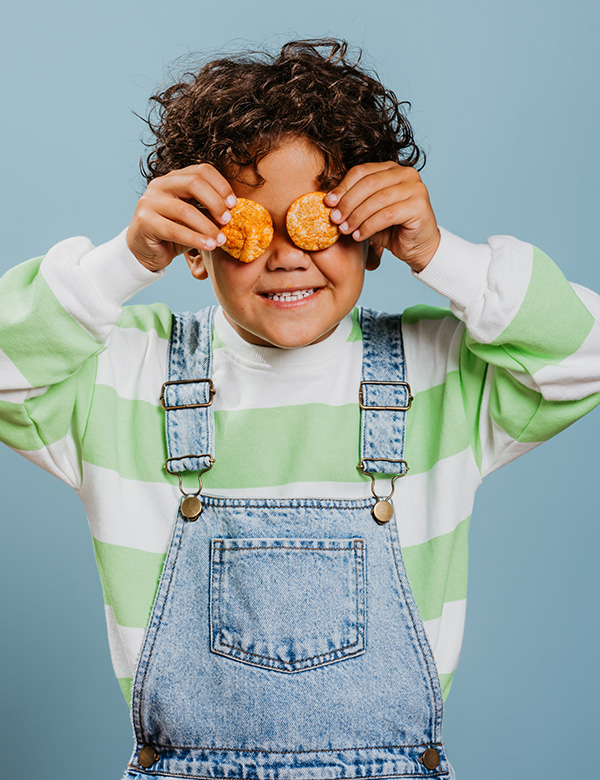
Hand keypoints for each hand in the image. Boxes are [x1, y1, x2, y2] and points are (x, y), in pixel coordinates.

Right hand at [126, 164, 236, 271]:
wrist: (148, 251)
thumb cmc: (175, 233)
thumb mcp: (195, 218)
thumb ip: (209, 210)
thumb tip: (234, 210)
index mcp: (174, 178)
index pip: (202, 170)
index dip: (221, 185)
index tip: (234, 204)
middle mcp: (160, 185)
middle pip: (193, 183)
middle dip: (215, 202)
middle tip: (228, 221)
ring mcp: (149, 202)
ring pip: (185, 210)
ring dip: (208, 226)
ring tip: (221, 240)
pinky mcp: (144, 222)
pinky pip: (174, 230)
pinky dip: (195, 239)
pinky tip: (209, 246)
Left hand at [324, 162, 439, 272]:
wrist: (417, 247)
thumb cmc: (391, 229)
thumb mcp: (368, 212)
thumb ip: (354, 202)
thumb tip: (329, 200)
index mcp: (392, 169)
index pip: (362, 171)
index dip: (343, 186)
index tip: (328, 202)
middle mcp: (406, 173)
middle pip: (368, 183)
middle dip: (348, 202)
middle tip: (334, 219)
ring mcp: (416, 188)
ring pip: (377, 199)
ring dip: (356, 216)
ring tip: (345, 230)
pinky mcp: (419, 206)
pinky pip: (387, 215)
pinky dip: (369, 226)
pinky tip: (359, 236)